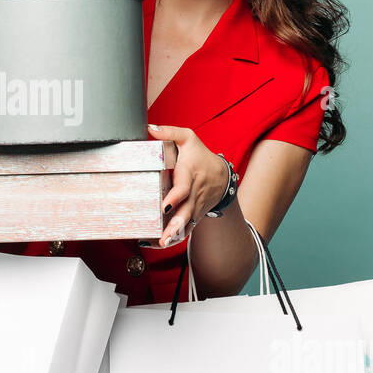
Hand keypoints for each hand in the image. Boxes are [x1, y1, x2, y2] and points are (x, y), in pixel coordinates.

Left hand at [147, 124, 230, 245]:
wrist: (222, 176)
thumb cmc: (201, 156)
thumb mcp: (188, 138)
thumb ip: (170, 132)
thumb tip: (150, 128)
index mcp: (190, 174)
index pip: (183, 187)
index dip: (175, 197)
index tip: (164, 206)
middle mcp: (194, 193)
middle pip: (186, 211)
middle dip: (176, 224)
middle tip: (165, 235)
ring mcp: (195, 206)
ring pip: (186, 223)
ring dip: (175, 234)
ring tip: (163, 243)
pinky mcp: (194, 215)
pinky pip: (186, 228)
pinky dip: (175, 238)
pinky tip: (161, 244)